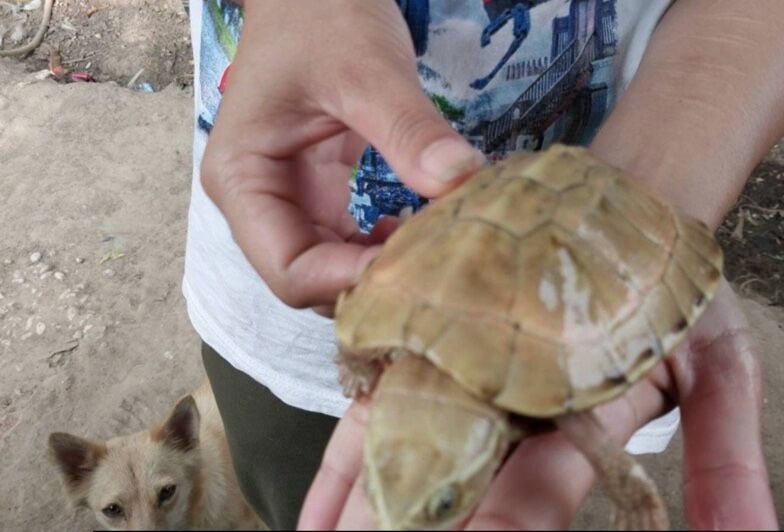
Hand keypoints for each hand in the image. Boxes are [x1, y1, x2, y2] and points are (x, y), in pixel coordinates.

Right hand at [200, 0, 483, 309]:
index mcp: (243, 180)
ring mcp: (291, 200)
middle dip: (373, 282)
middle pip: (311, 280)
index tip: (418, 268)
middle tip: (440, 268)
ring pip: (335, 269)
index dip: (351, 282)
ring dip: (385, 271)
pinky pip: (353, 242)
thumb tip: (463, 182)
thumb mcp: (368, 70)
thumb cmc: (321, 15)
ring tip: (440, 254)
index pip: (289, 270)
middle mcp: (259, 203)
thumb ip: (410, 130)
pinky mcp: (322, 193)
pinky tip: (426, 233)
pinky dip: (389, 247)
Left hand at [298, 279, 777, 529]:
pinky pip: (378, 408)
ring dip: (362, 515)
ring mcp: (462, 382)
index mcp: (574, 429)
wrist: (621, 210)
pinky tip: (316, 511)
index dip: (501, 530)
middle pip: (451, 492)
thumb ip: (726, 459)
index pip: (531, 500)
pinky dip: (348, 462)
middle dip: (410, 528)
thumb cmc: (672, 291)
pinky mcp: (428, 345)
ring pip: (403, 460)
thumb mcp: (721, 367)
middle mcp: (510, 418)